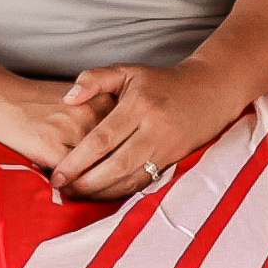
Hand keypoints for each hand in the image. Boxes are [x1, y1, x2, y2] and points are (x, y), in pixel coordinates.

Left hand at [45, 56, 258, 208]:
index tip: (57, 175)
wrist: (210, 91)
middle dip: (86, 183)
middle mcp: (153, 129)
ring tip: (78, 195)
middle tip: (62, 191)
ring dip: (102, 192)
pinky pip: (145, 181)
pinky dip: (123, 192)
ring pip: (130, 178)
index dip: (77, 161)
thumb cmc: (160, 82)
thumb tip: (68, 98)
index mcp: (138, 106)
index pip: (101, 140)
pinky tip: (104, 195)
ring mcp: (167, 147)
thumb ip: (94, 79)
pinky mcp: (175, 160)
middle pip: (114, 165)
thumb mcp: (127, 71)